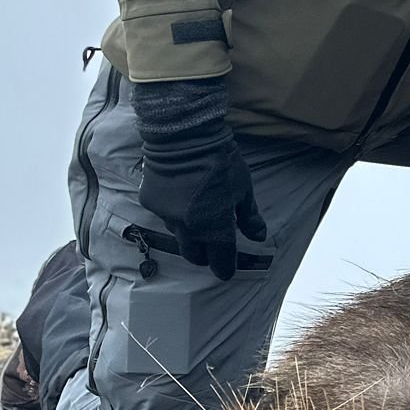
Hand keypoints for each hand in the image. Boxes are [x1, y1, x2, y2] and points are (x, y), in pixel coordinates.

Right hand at [130, 77, 266, 277]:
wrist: (184, 137)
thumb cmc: (221, 162)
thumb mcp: (243, 189)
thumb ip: (249, 216)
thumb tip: (258, 237)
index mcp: (214, 226)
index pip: (220, 258)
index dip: (224, 267)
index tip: (226, 272)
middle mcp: (188, 227)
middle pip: (195, 254)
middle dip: (205, 256)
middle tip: (213, 250)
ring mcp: (166, 216)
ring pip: (179, 236)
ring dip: (190, 234)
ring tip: (199, 220)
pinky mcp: (151, 203)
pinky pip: (165, 217)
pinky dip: (175, 214)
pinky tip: (182, 199)